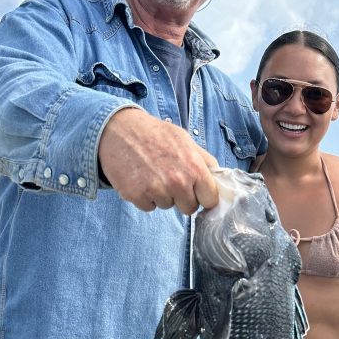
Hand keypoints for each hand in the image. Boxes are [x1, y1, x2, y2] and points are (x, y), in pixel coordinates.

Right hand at [98, 108, 218, 213]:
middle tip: (169, 177)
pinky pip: (149, 207)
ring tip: (152, 173)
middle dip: (182, 197)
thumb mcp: (185, 140)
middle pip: (189, 208)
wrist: (119, 129)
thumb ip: (204, 161)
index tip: (196, 191)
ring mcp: (156, 190)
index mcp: (194, 168)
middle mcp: (177, 182)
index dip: (203, 195)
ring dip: (162, 195)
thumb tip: (219, 178)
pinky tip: (140, 178)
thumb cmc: (154, 134)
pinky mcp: (137, 195)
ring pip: (167, 206)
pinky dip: (145, 197)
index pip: (210, 200)